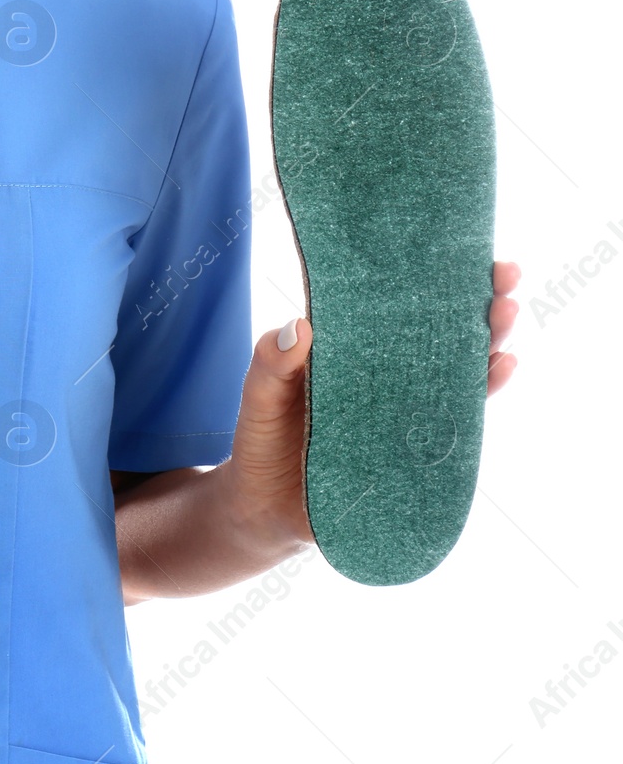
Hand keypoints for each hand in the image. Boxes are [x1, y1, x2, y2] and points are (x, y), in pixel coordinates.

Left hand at [222, 259, 522, 549]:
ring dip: (486, 342)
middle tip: (506, 278)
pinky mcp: (412, 448)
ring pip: (453, 370)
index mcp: (346, 351)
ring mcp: (400, 410)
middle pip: (435, 332)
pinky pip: (453, 417)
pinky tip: (500, 369)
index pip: (391, 306)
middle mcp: (381, 375)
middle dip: (475, 303)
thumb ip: (271, 365)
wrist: (265, 511)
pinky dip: (479, 394)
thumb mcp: (257, 398)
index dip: (425, 280)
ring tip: (507, 318)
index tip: (459, 253)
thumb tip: (299, 326)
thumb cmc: (260, 442)